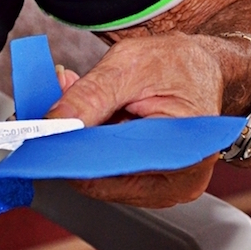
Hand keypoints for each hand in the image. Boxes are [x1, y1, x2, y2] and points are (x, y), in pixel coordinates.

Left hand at [48, 32, 222, 207]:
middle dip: (75, 143)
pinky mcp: (148, 179)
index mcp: (183, 157)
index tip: (47, 135)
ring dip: (81, 142)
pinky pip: (108, 167)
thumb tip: (55, 122)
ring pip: (102, 174)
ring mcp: (162, 185)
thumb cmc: (180, 64)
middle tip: (56, 110)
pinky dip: (92, 143)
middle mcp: (177, 183)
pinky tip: (90, 118)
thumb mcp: (132, 65)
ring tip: (78, 106)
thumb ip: (91, 95)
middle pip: (105, 176)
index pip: (115, 170)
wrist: (203, 66)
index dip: (75, 154)